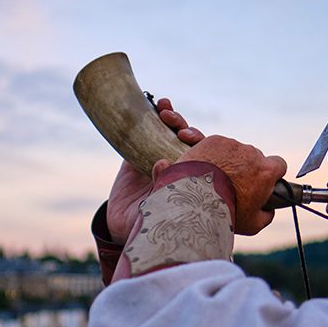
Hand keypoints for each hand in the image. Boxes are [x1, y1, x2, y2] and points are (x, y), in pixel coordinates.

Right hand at [106, 98, 204, 243]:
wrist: (122, 223)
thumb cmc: (148, 223)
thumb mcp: (159, 210)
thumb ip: (162, 189)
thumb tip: (161, 163)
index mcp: (192, 179)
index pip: (205, 156)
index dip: (202, 144)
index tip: (189, 138)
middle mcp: (180, 165)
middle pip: (192, 141)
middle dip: (188, 130)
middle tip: (180, 131)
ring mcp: (161, 155)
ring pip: (174, 132)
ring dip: (175, 119)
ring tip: (166, 111)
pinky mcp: (141, 150)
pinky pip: (151, 128)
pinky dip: (156, 113)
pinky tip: (157, 103)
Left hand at [177, 136, 286, 234]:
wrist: (194, 200)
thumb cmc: (225, 213)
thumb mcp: (253, 224)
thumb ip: (267, 215)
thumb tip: (269, 209)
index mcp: (266, 171)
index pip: (279, 164)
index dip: (272, 173)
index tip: (263, 181)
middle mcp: (252, 154)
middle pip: (255, 157)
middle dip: (247, 168)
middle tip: (233, 184)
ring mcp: (232, 145)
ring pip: (235, 151)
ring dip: (229, 161)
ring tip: (215, 179)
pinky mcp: (213, 141)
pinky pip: (217, 146)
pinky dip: (213, 154)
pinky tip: (204, 169)